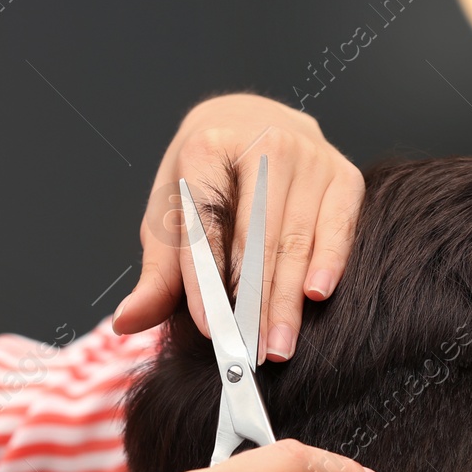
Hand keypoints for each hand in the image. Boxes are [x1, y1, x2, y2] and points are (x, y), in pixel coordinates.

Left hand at [113, 93, 365, 361]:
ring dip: (288, 299)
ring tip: (279, 344)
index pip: (206, 225)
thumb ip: (157, 272)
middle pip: (256, 237)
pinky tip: (318, 295)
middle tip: (251, 352)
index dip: (206, 281)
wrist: (251, 119)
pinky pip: (339, 225)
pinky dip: (330, 261)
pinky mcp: (343, 173)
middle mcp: (264, 142)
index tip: (209, 330)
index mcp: (208, 146)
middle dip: (254, 302)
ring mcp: (310, 155)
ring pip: (297, 238)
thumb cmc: (207, 176)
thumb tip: (128, 321)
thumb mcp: (170, 212)